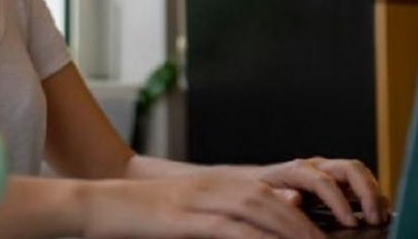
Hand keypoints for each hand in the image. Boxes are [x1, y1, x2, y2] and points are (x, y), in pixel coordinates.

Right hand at [81, 175, 324, 238]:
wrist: (94, 204)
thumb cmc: (135, 216)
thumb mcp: (183, 216)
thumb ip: (218, 223)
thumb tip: (250, 233)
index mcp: (214, 185)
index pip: (269, 193)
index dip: (300, 212)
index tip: (322, 231)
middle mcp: (212, 187)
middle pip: (272, 200)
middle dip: (305, 224)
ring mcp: (198, 200)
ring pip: (258, 211)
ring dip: (290, 230)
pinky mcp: (184, 219)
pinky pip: (228, 228)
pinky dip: (255, 238)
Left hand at [252, 158, 389, 227]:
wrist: (254, 184)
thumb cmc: (258, 193)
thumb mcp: (262, 197)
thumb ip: (279, 198)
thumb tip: (295, 199)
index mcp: (297, 170)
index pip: (323, 181)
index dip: (339, 201)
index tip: (350, 223)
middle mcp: (317, 167)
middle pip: (350, 169)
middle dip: (366, 192)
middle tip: (373, 218)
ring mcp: (329, 173)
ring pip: (359, 173)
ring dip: (373, 193)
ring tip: (379, 218)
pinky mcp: (336, 182)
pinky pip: (360, 183)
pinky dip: (372, 196)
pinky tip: (378, 215)